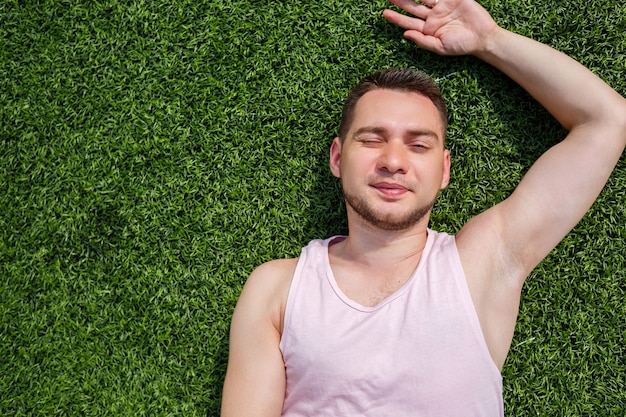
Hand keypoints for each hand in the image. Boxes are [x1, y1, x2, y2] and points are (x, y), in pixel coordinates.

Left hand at [383, 0, 499, 55]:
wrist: (483, 37)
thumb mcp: (440, 47)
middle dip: (400, 1)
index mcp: (427, 30)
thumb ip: (422, 41)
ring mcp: (441, 7)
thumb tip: (405, 35)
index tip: (385, 13)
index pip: (408, 22)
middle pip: (412, 7)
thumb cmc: (461, 46)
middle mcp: (432, 17)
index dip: (396, 18)